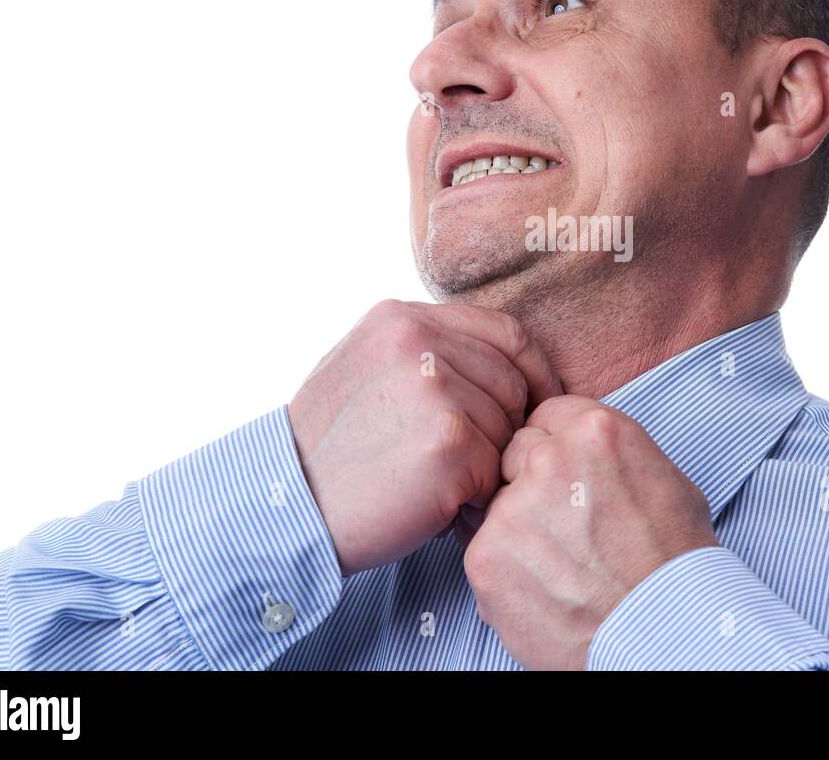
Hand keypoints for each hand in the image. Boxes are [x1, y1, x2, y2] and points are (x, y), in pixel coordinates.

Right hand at [288, 300, 562, 576]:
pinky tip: (435, 507)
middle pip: (513, 382)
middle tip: (467, 467)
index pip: (505, 332)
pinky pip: (496, 468)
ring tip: (437, 487)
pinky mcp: (448, 440)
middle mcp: (417, 340)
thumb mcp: (367, 371)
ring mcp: (435, 387)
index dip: (535, 372)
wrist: (286, 511)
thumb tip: (504, 361)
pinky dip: (476, 497)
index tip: (541, 404)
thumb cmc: (330, 453)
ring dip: (486, 467)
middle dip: (505, 430)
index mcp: (400, 318)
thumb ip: (426, 352)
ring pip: (508, 428)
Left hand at [461, 395, 718, 669]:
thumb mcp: (666, 480)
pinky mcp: (486, 556)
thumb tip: (588, 453)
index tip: (567, 476)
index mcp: (596, 431)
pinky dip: (505, 571)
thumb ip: (616, 454)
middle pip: (516, 453)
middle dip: (532, 481)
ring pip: (497, 504)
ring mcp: (512, 507)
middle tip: (562, 524)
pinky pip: (482, 550)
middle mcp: (549, 459)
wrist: (665, 632)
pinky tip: (543, 589)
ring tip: (559, 565)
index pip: (547, 415)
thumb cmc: (676, 563)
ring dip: (518, 527)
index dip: (557, 447)